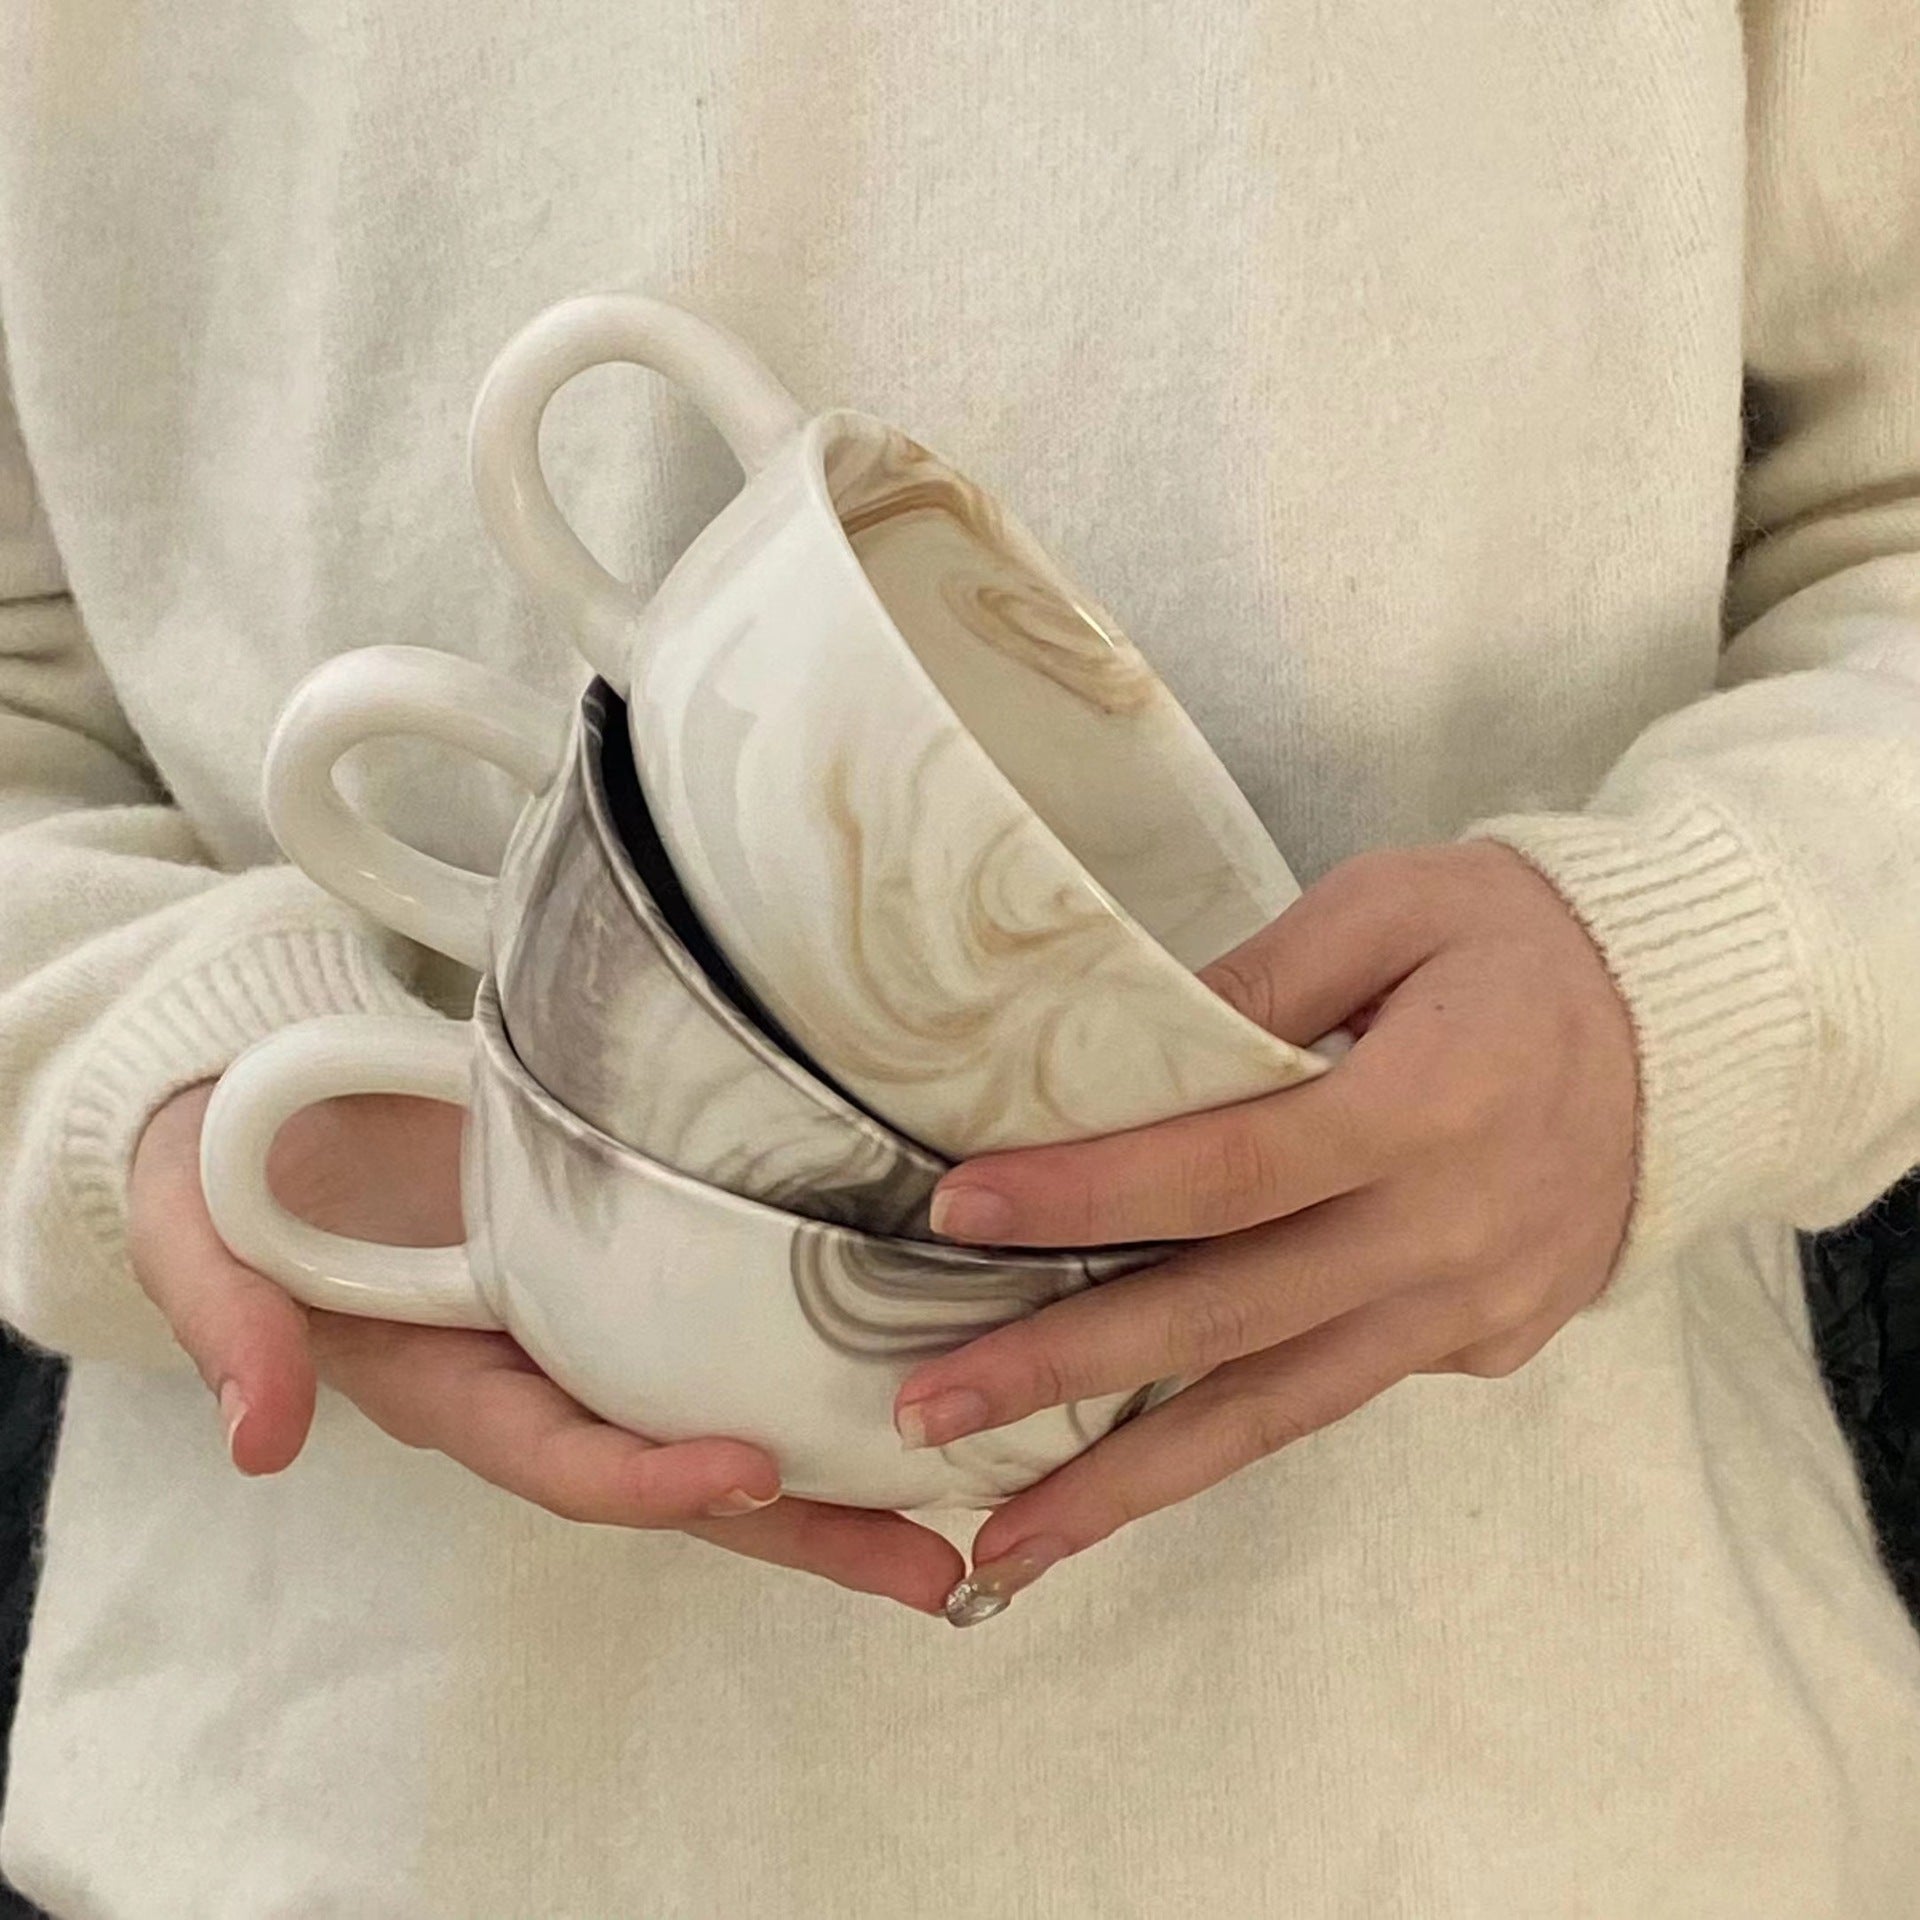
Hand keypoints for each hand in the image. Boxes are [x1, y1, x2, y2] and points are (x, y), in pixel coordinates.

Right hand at [130, 1083, 963, 1613]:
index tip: (759, 1473)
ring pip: (723, 1415)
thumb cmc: (231, 1160)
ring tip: (961, 1516)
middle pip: (680, 1476)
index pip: (564, 1455)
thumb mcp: (201, 1230)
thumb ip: (231, 1322)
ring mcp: (587, 1326)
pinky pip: (725, 1329)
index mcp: (447, 1385)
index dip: (654, 1476)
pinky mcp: (626, 1263)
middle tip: (937, 1575)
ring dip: (837, 1473)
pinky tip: (911, 1368)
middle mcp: (536, 1375)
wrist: (266, 1090)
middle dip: (803, 1531)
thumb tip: (257, 1435)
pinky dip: (812, 1364)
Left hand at [893, 841, 1639, 1623]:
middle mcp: (1445, 1234)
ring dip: (1133, 1480)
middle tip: (927, 1411)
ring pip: (1276, 1410)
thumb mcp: (1396, 906)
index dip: (1090, 1196)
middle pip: (1228, 1318)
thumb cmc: (1521, 942)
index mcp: (1427, 1108)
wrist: (1691, 1029)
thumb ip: (1261, 981)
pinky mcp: (1477, 1347)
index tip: (959, 1211)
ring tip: (1010, 1537)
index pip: (1227, 1169)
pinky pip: (1331, 1399)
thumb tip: (1122, 1053)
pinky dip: (1225, 1441)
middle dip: (1066, 1372)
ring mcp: (1467, 1310)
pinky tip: (1130, 1475)